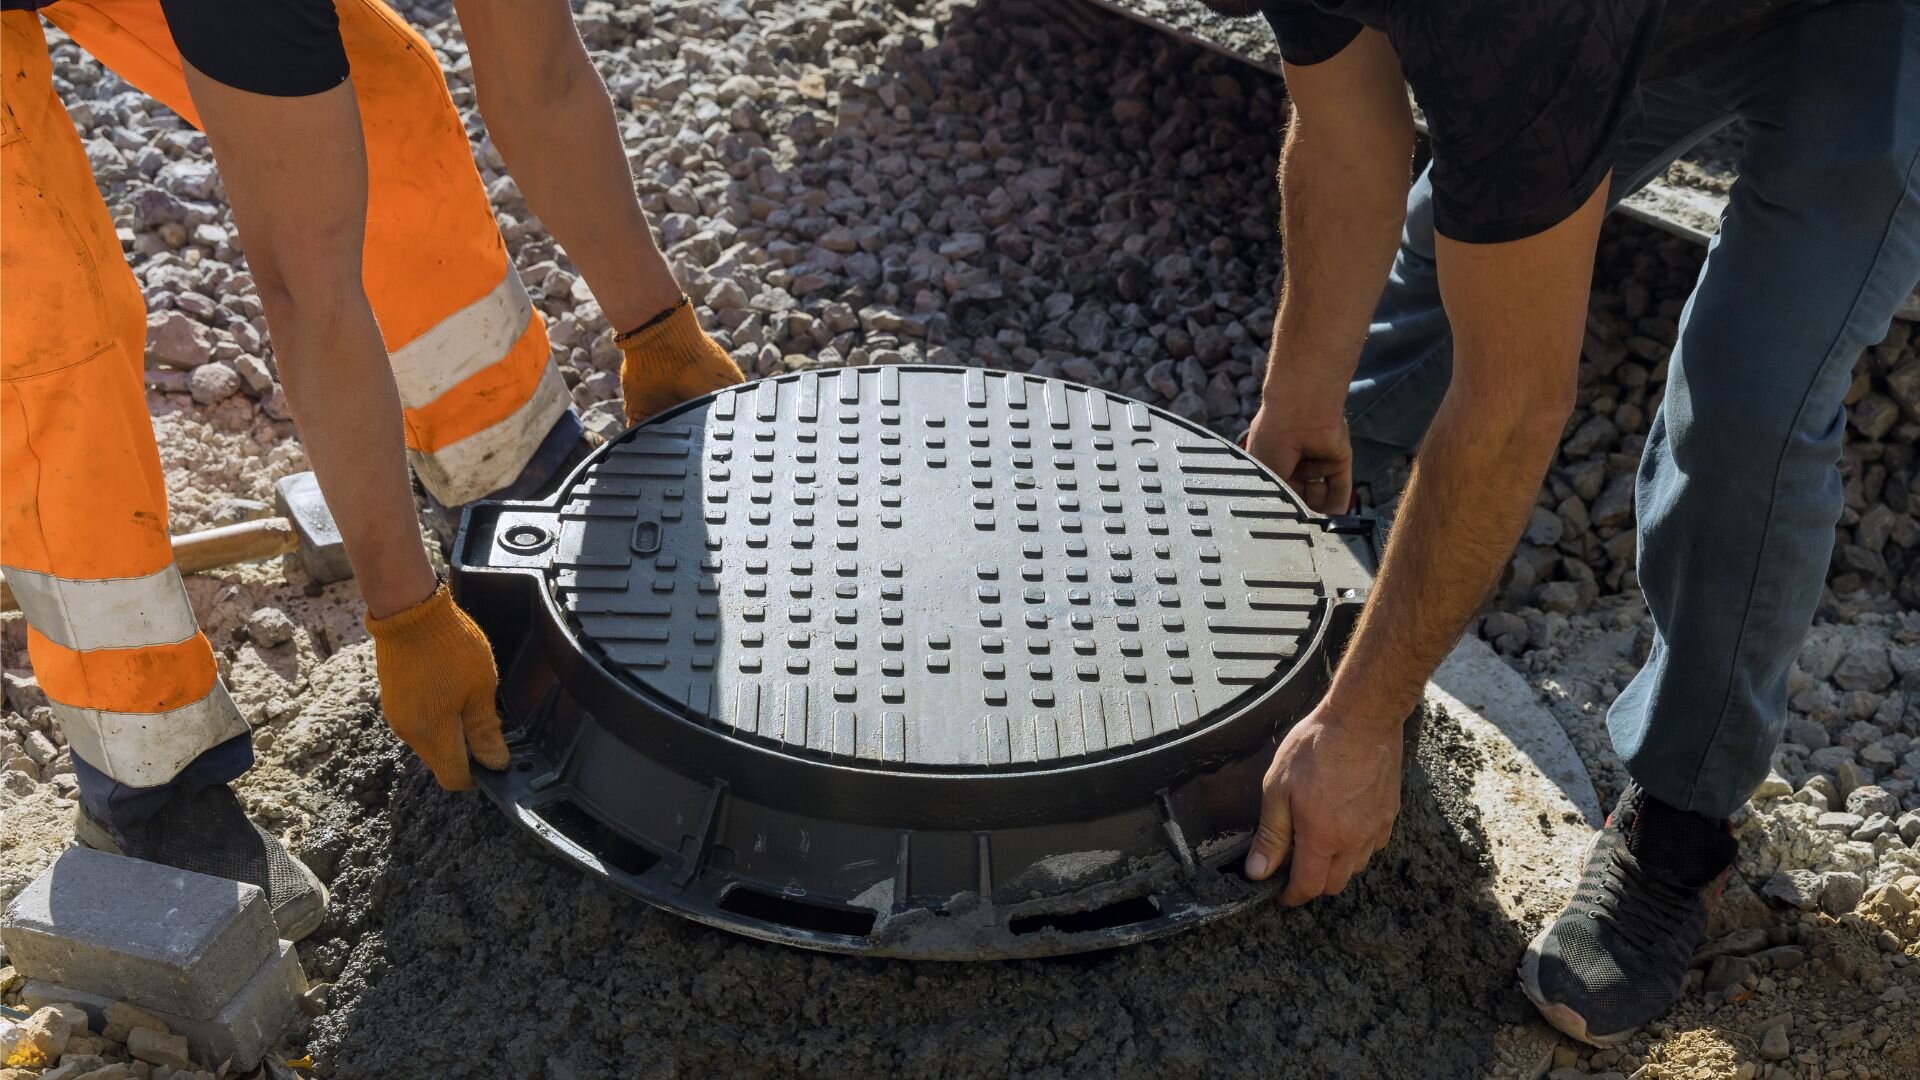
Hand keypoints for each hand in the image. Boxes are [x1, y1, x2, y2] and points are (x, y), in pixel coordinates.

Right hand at [363, 582, 509, 789]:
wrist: (408, 612)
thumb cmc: (449, 647)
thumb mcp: (480, 688)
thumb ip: (485, 729)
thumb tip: (495, 763)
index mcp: (433, 735)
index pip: (454, 778)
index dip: (478, 776)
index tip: (496, 759)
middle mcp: (410, 733)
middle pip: (442, 761)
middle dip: (467, 752)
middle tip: (491, 723)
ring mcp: (397, 716)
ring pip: (431, 741)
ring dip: (453, 732)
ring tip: (473, 701)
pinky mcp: (392, 700)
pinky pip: (419, 721)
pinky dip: (438, 717)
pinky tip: (452, 691)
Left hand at [1243, 704, 1401, 904]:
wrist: (1363, 719)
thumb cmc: (1317, 748)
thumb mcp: (1278, 789)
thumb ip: (1270, 835)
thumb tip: (1258, 871)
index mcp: (1323, 838)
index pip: (1308, 886)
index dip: (1291, 896)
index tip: (1280, 895)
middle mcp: (1354, 841)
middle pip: (1334, 883)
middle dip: (1312, 884)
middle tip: (1294, 868)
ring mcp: (1376, 828)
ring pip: (1356, 867)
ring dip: (1335, 866)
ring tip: (1317, 845)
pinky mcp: (1390, 813)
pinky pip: (1373, 845)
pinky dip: (1357, 847)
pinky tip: (1344, 827)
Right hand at [1244, 400, 1352, 514]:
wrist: (1299, 412)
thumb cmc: (1273, 437)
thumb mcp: (1268, 474)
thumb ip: (1280, 497)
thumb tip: (1290, 518)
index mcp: (1273, 461)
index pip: (1281, 491)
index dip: (1284, 506)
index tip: (1286, 522)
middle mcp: (1296, 461)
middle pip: (1302, 495)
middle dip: (1303, 508)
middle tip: (1303, 523)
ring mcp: (1318, 460)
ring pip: (1321, 493)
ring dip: (1320, 506)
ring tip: (1315, 520)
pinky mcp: (1339, 459)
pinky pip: (1341, 485)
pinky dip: (1339, 501)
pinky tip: (1336, 519)